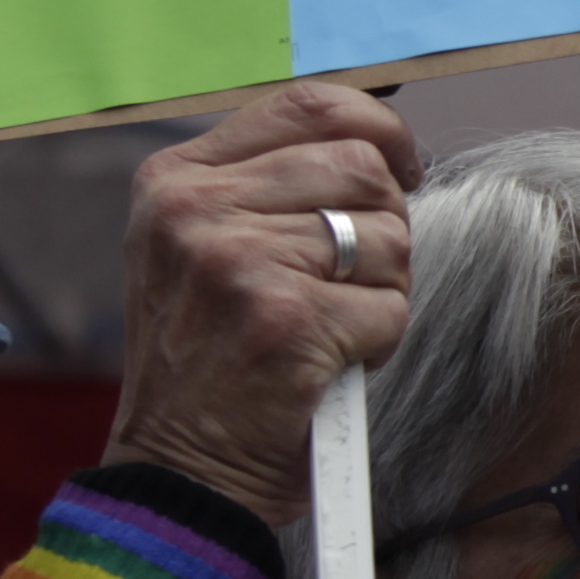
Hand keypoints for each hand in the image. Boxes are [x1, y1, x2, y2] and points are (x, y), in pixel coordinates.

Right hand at [101, 85, 418, 523]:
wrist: (178, 474)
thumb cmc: (207, 364)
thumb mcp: (199, 250)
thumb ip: (266, 186)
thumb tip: (378, 144)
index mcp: (176, 180)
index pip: (308, 103)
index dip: (379, 127)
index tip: (402, 165)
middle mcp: (197, 210)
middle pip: (362, 168)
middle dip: (383, 226)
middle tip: (352, 279)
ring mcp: (238, 261)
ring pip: (386, 237)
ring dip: (381, 290)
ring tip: (329, 328)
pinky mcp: (287, 319)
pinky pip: (389, 306)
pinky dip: (378, 343)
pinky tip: (330, 365)